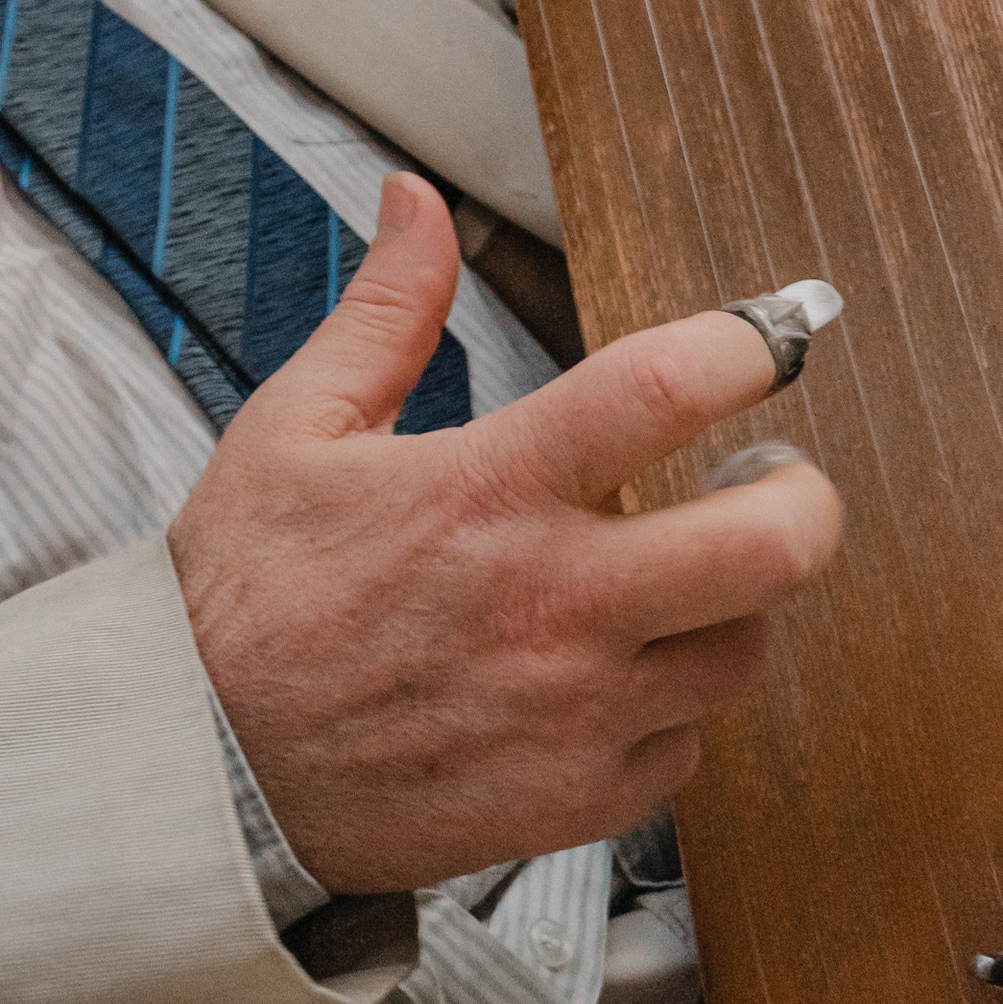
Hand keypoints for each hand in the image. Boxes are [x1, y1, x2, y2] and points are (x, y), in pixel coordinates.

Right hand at [167, 176, 842, 898]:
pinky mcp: (575, 801)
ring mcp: (575, 712)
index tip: (765, 338)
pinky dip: (667, 708)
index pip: (670, 388)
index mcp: (490, 490)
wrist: (199, 774)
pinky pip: (687, 747)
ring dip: (728, 606)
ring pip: (746, 649)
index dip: (749, 345)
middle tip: (768, 478)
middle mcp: (552, 602)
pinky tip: (607, 676)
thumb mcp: (296, 428)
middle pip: (774, 546)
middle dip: (803, 496)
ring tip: (674, 582)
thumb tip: (415, 201)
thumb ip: (386, 311)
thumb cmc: (243, 597)